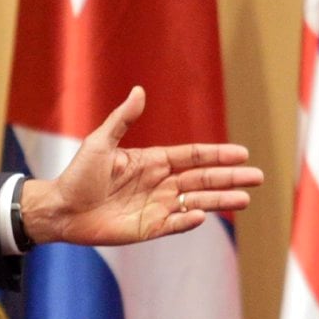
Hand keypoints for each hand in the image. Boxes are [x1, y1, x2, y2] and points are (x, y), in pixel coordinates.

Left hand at [23, 87, 262, 246]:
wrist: (60, 209)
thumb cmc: (78, 174)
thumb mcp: (100, 142)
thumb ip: (123, 119)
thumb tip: (139, 90)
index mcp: (153, 161)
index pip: (193, 156)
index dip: (217, 155)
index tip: (242, 153)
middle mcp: (160, 184)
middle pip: (203, 179)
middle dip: (230, 178)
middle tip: (259, 177)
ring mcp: (156, 207)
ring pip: (196, 202)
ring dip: (220, 200)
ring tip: (246, 199)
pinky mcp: (148, 229)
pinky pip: (174, 224)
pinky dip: (188, 221)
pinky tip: (202, 216)